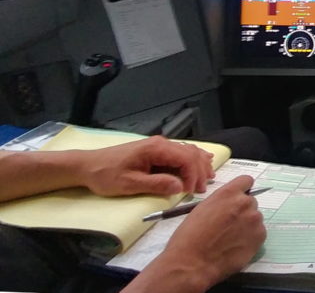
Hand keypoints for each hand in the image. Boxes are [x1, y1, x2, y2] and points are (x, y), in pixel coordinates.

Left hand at [76, 136, 214, 196]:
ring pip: (188, 151)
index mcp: (156, 149)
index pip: (186, 158)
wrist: (87, 166)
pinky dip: (193, 159)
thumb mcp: (129, 184)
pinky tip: (202, 163)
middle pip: (190, 153)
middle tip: (201, 190)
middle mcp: (161, 143)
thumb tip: (179, 186)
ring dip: (199, 165)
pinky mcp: (156, 151)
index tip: (191, 192)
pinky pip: (180, 152)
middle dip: (199, 171)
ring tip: (207, 179)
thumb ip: (156, 184)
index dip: (193, 175)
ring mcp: (159, 146)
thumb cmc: (106, 175)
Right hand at [127, 176, 266, 292]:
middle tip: (230, 225)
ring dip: (247, 225)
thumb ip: (221, 203)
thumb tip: (229, 206)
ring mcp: (255, 220)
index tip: (239, 197)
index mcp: (228, 193)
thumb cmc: (189, 237)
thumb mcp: (202, 209)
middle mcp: (245, 203)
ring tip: (230, 239)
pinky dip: (250, 239)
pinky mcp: (260, 237)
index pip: (246, 181)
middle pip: (251, 202)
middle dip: (243, 211)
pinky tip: (235, 247)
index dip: (242, 190)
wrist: (191, 262)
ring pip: (255, 219)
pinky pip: (258, 234)